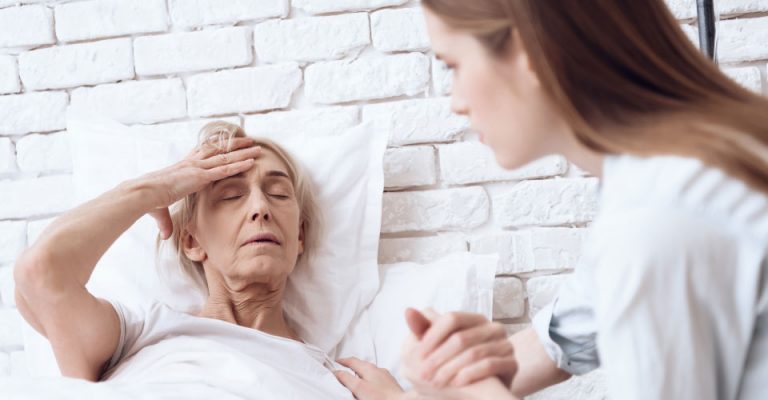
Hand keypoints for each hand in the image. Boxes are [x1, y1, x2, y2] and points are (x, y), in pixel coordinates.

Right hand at [138, 137, 260, 238]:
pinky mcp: (200, 176)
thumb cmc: (148, 199)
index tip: (227, 143)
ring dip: (243, 152)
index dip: (217, 147)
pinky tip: (251, 163)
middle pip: (218, 149)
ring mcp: (197, 167)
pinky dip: (239, 166)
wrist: (144, 193)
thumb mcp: (160, 208)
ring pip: (226, 157)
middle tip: (249, 141)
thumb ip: (166, 222)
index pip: (203, 152)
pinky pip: (224, 170)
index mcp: (183, 165)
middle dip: (235, 145)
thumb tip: (166, 236)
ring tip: (257, 148)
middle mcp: (192, 162)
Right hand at [335, 357, 404, 399]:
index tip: (335, 362)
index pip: (352, 360)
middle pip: (361, 364)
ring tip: (355, 378)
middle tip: (343, 369)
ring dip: (361, 373)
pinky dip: (369, 379)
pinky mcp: (391, 385)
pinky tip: (370, 386)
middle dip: (351, 366)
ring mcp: (386, 377)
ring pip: (370, 371)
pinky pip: (377, 378)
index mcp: (369, 368)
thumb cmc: (381, 397)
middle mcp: (378, 369)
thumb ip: (346, 378)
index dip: (342, 361)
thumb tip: (337, 372)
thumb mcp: (359, 388)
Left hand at [401, 308, 516, 389]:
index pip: (452, 318)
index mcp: (475, 319)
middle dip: (438, 357)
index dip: (433, 336)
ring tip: (436, 382)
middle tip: (422, 374)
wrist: (486, 388)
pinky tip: (456, 383)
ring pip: (474, 352)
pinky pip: (490, 365)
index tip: (417, 354)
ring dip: (450, 368)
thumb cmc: (459, 363)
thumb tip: (408, 311)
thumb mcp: (441, 346)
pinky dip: (469, 374)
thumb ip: (425, 329)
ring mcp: (505, 345)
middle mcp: (493, 328)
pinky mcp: (512, 364)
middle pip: (461, 337)